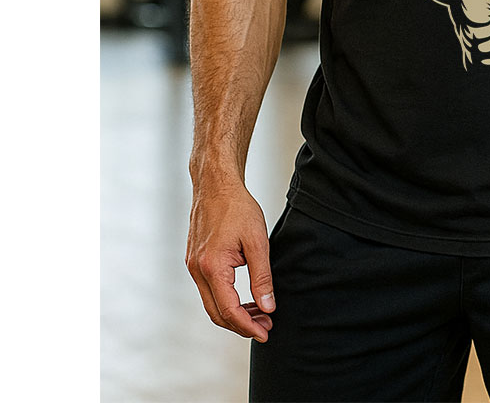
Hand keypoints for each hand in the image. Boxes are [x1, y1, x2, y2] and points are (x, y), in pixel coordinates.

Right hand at [186, 181, 275, 341]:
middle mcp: (198, 270)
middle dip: (242, 325)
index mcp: (212, 267)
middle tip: (266, 326)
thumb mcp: (257, 241)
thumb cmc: (237, 207)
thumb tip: (268, 306)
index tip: (266, 332)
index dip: (248, 326)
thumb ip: (262, 276)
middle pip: (217, 314)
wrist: (216, 185)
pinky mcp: (195, 261)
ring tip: (260, 312)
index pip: (229, 310)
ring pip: (212, 303)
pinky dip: (226, 299)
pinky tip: (245, 296)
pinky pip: (208, 290)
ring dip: (234, 313)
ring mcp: (193, 266)